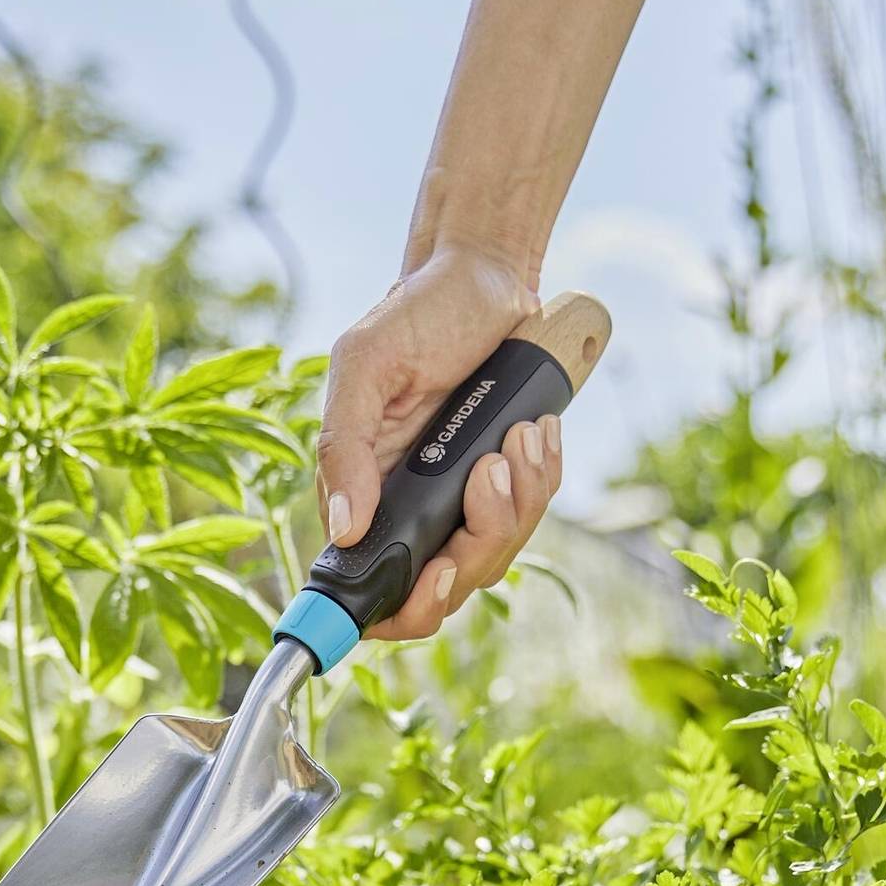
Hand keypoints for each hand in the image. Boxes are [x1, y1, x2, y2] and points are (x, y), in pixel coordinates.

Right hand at [316, 243, 565, 640]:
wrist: (483, 278)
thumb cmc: (416, 314)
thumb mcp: (366, 363)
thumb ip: (345, 446)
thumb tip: (342, 527)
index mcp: (359, 491)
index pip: (368, 588)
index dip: (402, 606)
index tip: (438, 574)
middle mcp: (404, 508)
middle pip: (444, 586)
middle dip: (480, 542)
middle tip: (492, 472)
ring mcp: (455, 502)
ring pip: (494, 554)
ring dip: (519, 500)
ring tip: (520, 434)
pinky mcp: (500, 485)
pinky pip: (529, 514)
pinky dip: (542, 478)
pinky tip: (536, 432)